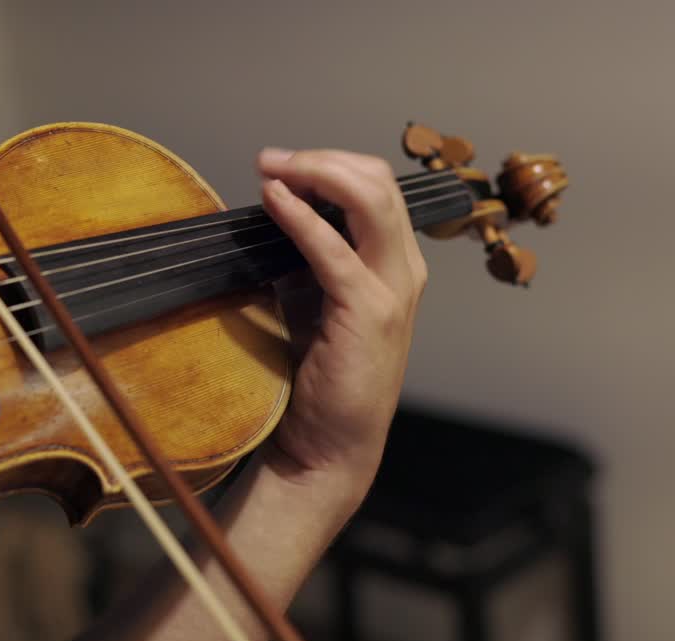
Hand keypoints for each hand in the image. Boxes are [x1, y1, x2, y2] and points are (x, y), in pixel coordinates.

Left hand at [255, 147, 426, 509]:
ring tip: (272, 170)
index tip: (277, 164)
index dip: (328, 164)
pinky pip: (336, 249)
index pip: (375, 187)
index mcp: (393, 263)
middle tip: (271, 159)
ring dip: (317, 174)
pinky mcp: (369, 313)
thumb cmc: (320, 377)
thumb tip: (272, 211)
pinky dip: (303, 218)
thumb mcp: (312, 301)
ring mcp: (392, 290)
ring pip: (371, 200)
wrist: (328, 445)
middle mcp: (403, 270)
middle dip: (321, 160)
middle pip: (378, 181)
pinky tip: (275, 201)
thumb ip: (305, 258)